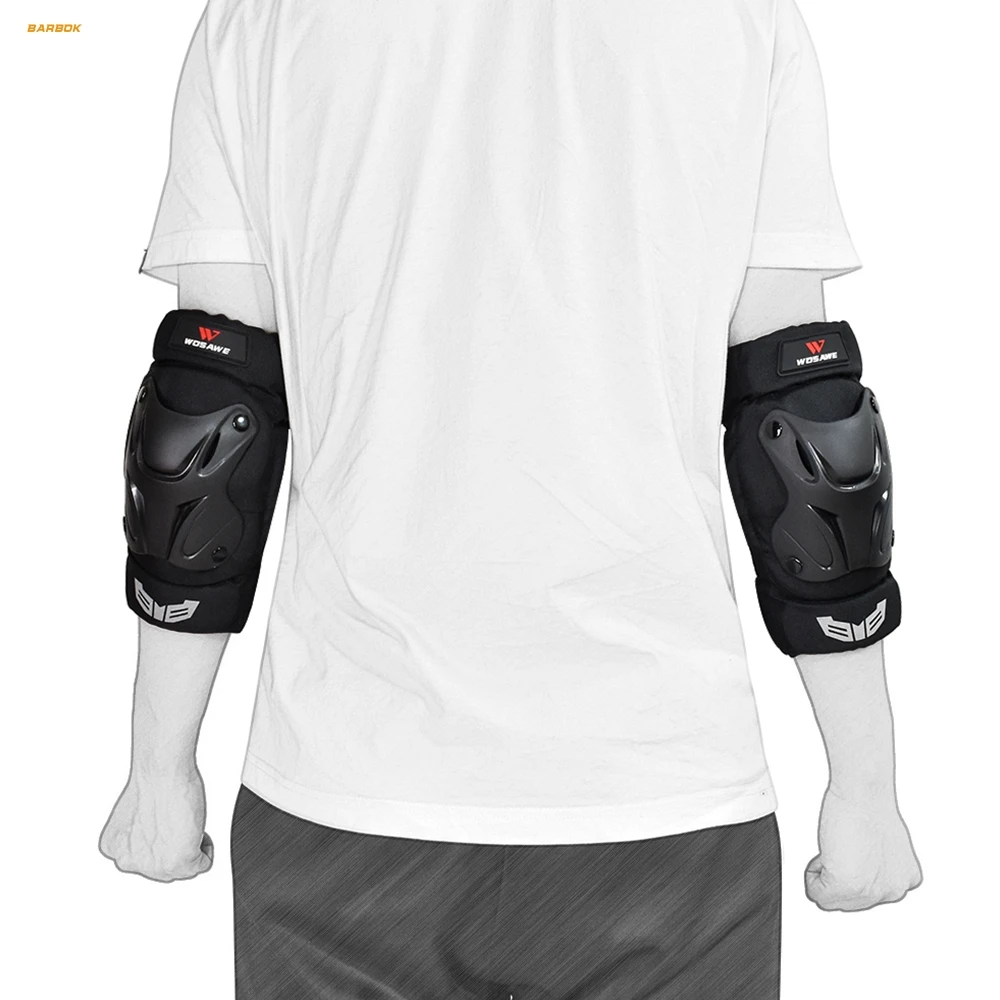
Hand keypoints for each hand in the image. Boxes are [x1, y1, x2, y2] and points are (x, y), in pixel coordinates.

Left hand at [99, 765, 213, 881]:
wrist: (162, 774)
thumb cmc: (151, 782)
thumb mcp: (133, 815)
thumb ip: (139, 834)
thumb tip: (155, 834)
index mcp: (114, 848)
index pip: (142, 858)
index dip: (160, 841)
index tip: (165, 828)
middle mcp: (130, 861)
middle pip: (161, 866)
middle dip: (175, 848)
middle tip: (179, 825)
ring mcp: (155, 866)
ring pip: (181, 867)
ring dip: (190, 848)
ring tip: (187, 824)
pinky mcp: (180, 863)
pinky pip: (202, 864)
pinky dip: (207, 848)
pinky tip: (197, 829)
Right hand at [804, 784, 921, 910]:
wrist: (863, 794)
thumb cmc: (870, 806)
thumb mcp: (886, 846)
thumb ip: (877, 867)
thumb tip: (861, 870)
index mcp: (905, 881)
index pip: (869, 894)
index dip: (851, 870)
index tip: (853, 854)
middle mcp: (892, 891)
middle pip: (850, 902)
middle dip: (837, 876)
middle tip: (841, 849)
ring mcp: (870, 891)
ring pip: (833, 900)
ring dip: (826, 875)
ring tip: (836, 848)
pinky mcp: (846, 886)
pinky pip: (817, 894)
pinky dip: (813, 873)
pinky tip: (828, 851)